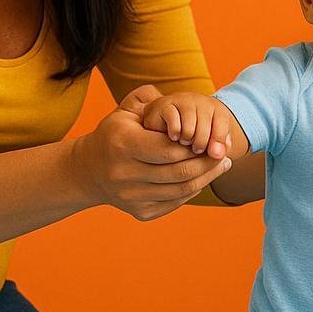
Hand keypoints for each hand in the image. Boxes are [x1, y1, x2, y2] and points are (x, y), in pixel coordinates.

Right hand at [72, 86, 231, 220]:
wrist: (90, 171)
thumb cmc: (115, 134)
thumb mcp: (126, 112)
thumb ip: (149, 99)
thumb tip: (174, 101)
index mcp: (122, 144)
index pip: (170, 148)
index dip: (195, 145)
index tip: (212, 139)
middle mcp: (124, 173)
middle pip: (179, 171)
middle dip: (207, 163)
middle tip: (223, 154)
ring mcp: (131, 196)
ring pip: (181, 190)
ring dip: (206, 178)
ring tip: (220, 166)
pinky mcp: (139, 212)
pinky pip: (175, 202)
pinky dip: (193, 190)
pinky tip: (203, 178)